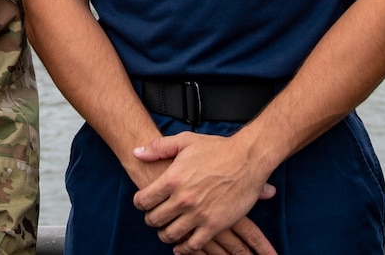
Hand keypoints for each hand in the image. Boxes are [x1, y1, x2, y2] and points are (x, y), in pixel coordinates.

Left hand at [131, 133, 277, 254]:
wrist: (247, 159)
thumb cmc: (218, 149)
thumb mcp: (185, 141)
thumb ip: (158, 148)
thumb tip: (137, 153)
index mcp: (172, 178)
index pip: (143, 200)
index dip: (140, 203)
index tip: (144, 203)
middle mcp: (183, 199)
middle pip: (154, 220)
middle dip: (152, 219)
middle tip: (156, 217)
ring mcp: (198, 214)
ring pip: (171, 235)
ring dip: (165, 235)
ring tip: (167, 230)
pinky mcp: (214, 225)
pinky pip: (193, 245)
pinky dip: (184, 248)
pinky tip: (182, 245)